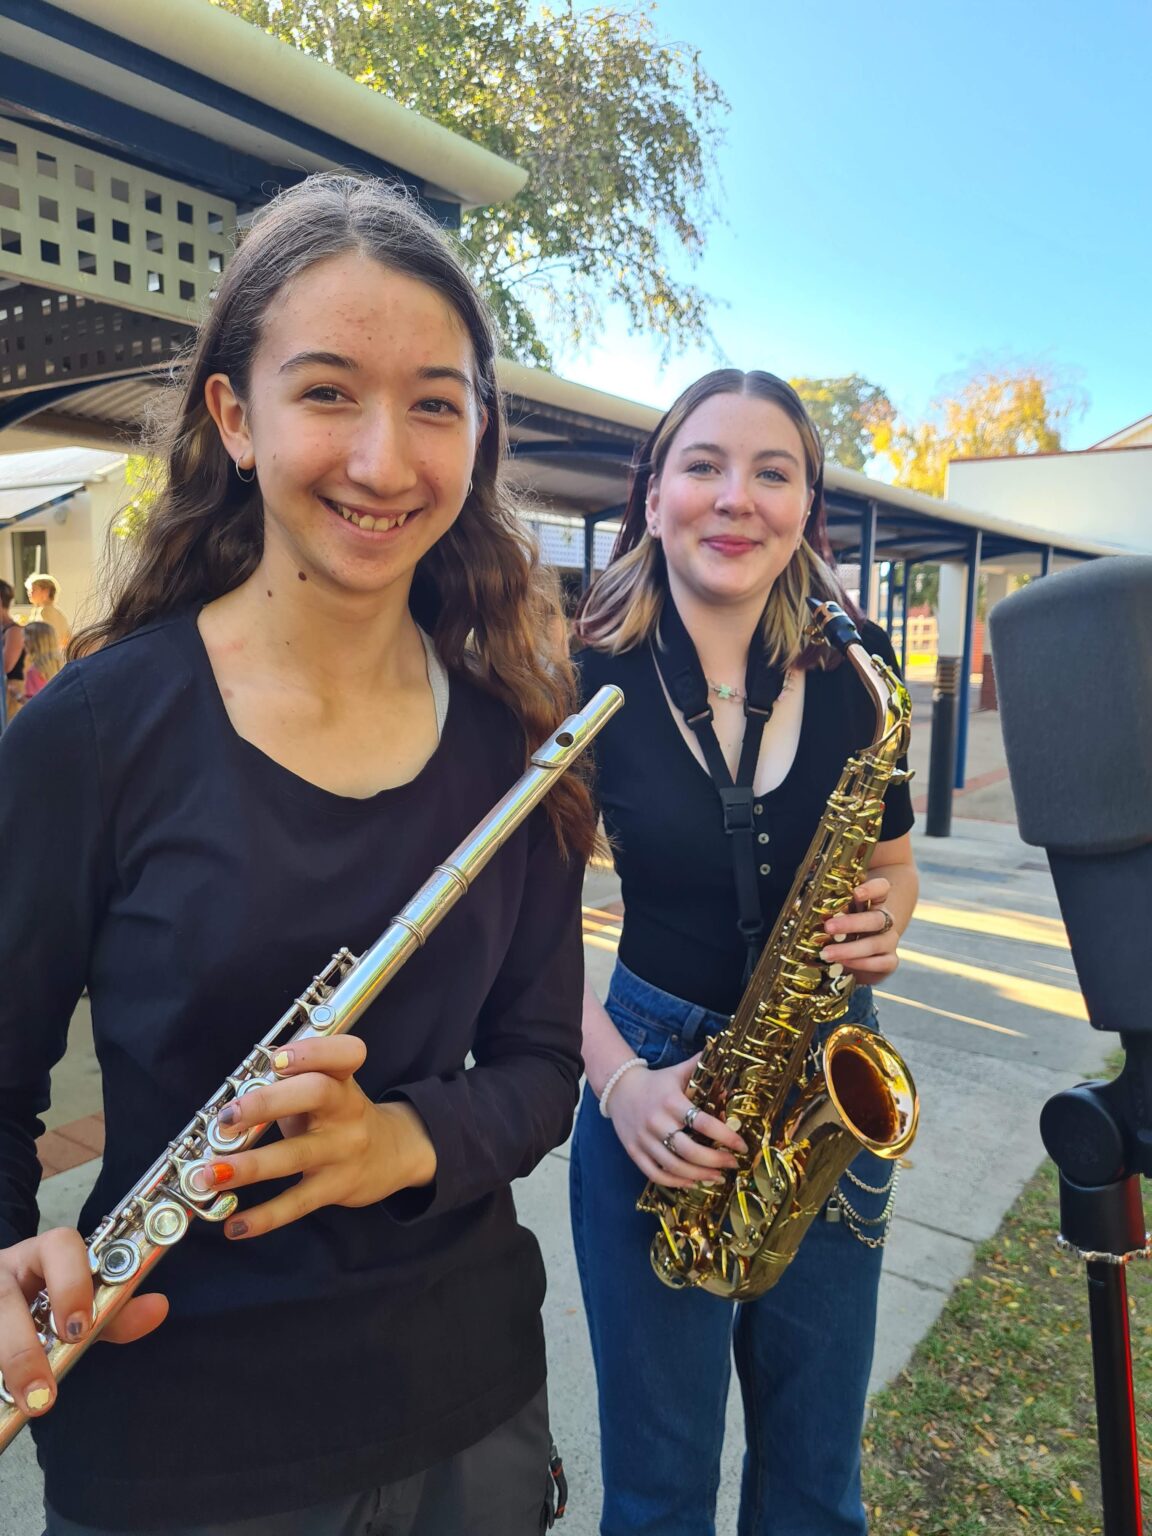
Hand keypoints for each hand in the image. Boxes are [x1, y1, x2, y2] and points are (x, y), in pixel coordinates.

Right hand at [0, 1229, 166, 1418]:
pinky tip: (4, 1394)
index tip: (80, 1329)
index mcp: (40, 1255)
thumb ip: (114, 1312)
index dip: (70, 1284)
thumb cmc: (42, 1306)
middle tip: (44, 1391)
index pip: (58, 1245)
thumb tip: (158, 1307)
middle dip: (23, 1348)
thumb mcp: (78, 1308)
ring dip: (9, 1363)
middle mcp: (4, 1270)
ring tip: (26, 1403)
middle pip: (5, 1297)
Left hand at [193, 1037, 436, 1241]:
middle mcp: (347, 1110)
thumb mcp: (326, 1090)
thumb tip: (228, 1105)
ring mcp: (343, 1150)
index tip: (276, 1060)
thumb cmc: (339, 1116)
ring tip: (209, 1174)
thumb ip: (287, 1088)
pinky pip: (298, 1203)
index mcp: (342, 1078)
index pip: (342, 1054)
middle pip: (315, 1094)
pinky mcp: (336, 1187)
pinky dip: (264, 1217)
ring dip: (249, 1166)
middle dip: (266, 1103)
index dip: (311, 1053)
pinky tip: (234, 1226)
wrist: (393, 1155)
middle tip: (226, 1117)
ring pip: (297, 1155)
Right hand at [606, 1054, 747, 1188]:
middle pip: (689, 1150)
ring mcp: (643, 1139)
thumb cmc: (656, 1082)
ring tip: (718, 1176)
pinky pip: (655, 1174)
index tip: (742, 1145)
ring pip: (674, 1166)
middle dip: (716, 1160)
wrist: (618, 1088)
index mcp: (670, 1101)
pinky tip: (692, 1182)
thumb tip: (725, 1051)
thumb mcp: (677, 1071)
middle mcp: (656, 1121)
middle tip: (733, 1163)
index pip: (703, 1122)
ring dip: (700, 1175)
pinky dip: (675, 1183)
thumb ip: (700, 1064)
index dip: (725, 1136)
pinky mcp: (633, 1151)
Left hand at [821, 875, 900, 980]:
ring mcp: (889, 941)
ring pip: (876, 943)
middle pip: (876, 919)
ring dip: (850, 949)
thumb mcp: (838, 913)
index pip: (882, 888)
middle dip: (852, 923)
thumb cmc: (846, 928)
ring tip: (826, 953)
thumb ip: (827, 903)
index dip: (872, 889)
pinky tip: (843, 964)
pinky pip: (881, 963)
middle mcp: (885, 920)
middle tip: (828, 927)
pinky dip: (861, 964)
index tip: (856, 892)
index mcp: (874, 902)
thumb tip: (806, 894)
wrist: (863, 955)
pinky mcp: (890, 961)